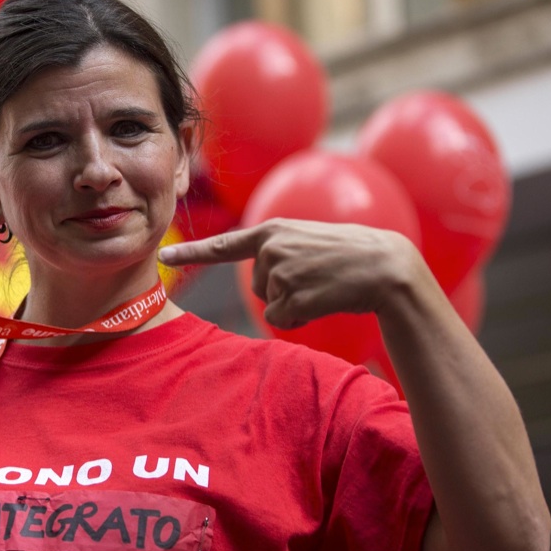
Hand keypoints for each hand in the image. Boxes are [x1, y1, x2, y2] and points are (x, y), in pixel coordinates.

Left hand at [159, 218, 423, 329]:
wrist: (386, 267)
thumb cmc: (350, 255)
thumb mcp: (307, 240)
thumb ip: (278, 250)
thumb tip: (261, 281)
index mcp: (272, 231)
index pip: (222, 245)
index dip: (190, 253)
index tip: (164, 256)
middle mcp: (270, 248)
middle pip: (257, 285)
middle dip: (282, 289)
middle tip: (317, 276)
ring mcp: (281, 271)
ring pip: (271, 304)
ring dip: (295, 304)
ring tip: (324, 286)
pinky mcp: (292, 295)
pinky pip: (282, 320)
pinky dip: (301, 319)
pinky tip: (324, 301)